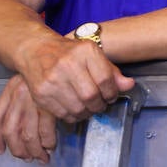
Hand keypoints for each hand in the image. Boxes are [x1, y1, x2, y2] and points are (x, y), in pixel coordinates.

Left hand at [0, 75, 58, 162]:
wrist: (60, 51)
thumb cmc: (47, 67)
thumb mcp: (26, 80)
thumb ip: (15, 101)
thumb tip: (8, 127)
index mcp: (11, 90)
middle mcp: (20, 95)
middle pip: (11, 131)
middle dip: (18, 149)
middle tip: (26, 157)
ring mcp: (35, 99)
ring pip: (28, 134)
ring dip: (34, 150)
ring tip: (41, 156)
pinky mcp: (51, 103)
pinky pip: (46, 130)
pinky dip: (48, 141)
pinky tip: (51, 144)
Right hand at [15, 36, 135, 122]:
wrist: (36, 50)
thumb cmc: (69, 53)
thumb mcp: (93, 54)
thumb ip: (111, 71)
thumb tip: (129, 85)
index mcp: (85, 51)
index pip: (105, 79)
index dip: (112, 92)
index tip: (111, 96)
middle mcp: (68, 64)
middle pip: (91, 96)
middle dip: (100, 105)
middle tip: (101, 104)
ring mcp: (52, 80)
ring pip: (77, 108)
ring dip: (87, 113)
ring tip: (89, 108)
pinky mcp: (41, 93)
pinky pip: (62, 114)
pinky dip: (73, 116)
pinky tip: (75, 109)